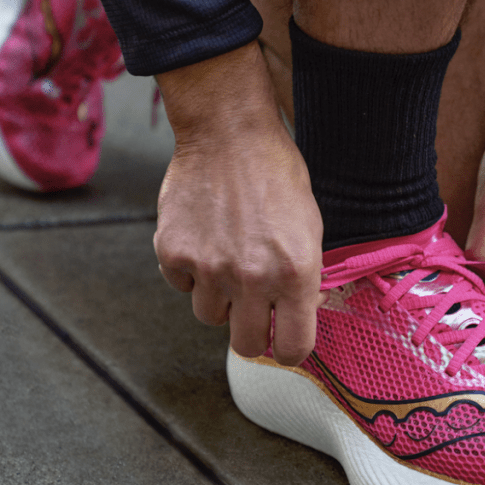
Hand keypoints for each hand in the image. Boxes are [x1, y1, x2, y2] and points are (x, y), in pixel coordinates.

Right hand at [153, 43, 323, 364]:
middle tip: (254, 310)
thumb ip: (305, 277)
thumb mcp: (311, 227)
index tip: (285, 340)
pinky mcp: (172, 253)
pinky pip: (182, 286)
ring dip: (221, 298)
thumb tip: (300, 313)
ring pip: (210, 317)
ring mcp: (208, 268)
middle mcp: (252, 278)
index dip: (290, 350)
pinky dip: (192, 271)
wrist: (229, 135)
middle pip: (246, 347)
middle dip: (253, 334)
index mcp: (296, 274)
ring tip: (229, 259)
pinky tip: (205, 238)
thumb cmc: (277, 175)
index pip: (294, 349)